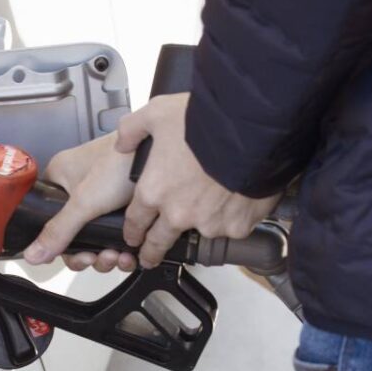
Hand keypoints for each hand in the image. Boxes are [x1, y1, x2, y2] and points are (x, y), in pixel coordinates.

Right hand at [22, 132, 137, 271]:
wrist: (164, 153)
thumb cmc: (122, 161)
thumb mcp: (85, 201)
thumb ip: (59, 230)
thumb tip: (33, 254)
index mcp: (59, 179)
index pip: (48, 220)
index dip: (61, 245)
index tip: (76, 255)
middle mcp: (78, 188)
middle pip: (74, 234)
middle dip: (88, 253)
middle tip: (100, 258)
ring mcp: (102, 197)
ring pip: (97, 238)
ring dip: (107, 255)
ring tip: (118, 256)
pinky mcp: (124, 204)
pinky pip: (116, 235)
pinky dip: (122, 249)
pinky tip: (130, 254)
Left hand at [116, 93, 279, 268]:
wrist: (249, 131)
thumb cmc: (204, 122)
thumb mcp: (157, 113)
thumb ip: (132, 130)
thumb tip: (122, 143)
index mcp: (154, 190)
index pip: (135, 222)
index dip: (132, 231)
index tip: (133, 236)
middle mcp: (178, 213)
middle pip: (158, 243)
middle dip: (152, 252)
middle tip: (151, 257)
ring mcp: (208, 223)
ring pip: (200, 232)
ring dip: (201, 224)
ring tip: (211, 206)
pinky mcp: (236, 226)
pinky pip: (232, 227)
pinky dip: (232, 217)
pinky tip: (236, 198)